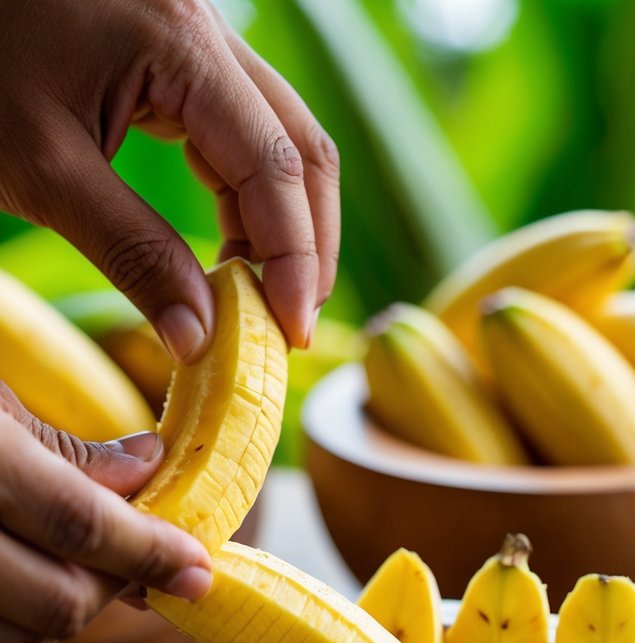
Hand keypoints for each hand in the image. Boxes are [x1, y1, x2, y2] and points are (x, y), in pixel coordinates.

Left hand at [0, 0, 339, 354]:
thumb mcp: (45, 169)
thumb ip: (131, 251)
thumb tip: (199, 337)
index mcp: (182, 43)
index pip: (274, 167)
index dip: (293, 259)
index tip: (289, 333)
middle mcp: (207, 29)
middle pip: (301, 149)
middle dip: (306, 245)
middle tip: (289, 325)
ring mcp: (197, 40)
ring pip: (280, 141)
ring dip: (283, 226)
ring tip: (262, 300)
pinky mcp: (179, 58)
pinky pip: (241, 133)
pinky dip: (247, 201)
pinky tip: (231, 254)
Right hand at [0, 385, 211, 642]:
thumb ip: (62, 445)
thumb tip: (148, 469)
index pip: (79, 524)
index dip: (151, 551)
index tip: (199, 569)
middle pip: (58, 602)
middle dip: (116, 587)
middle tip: (142, 558)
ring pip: (22, 642)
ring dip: (70, 614)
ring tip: (80, 564)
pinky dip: (19, 628)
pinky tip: (25, 581)